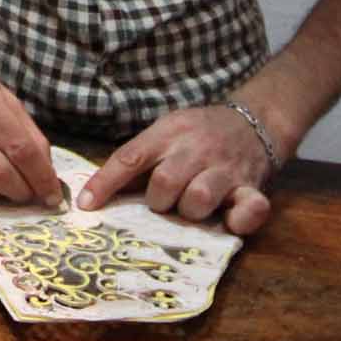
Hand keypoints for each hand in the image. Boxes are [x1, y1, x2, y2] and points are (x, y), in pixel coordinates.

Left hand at [76, 105, 278, 234]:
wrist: (254, 120)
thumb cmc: (198, 133)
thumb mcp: (167, 131)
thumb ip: (139, 158)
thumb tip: (94, 194)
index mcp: (169, 133)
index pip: (130, 158)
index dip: (105, 183)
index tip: (85, 206)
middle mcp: (196, 149)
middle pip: (165, 182)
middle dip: (157, 201)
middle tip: (163, 204)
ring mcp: (226, 168)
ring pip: (199, 199)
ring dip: (190, 212)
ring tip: (191, 210)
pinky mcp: (252, 187)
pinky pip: (250, 209)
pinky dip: (239, 220)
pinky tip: (229, 221)